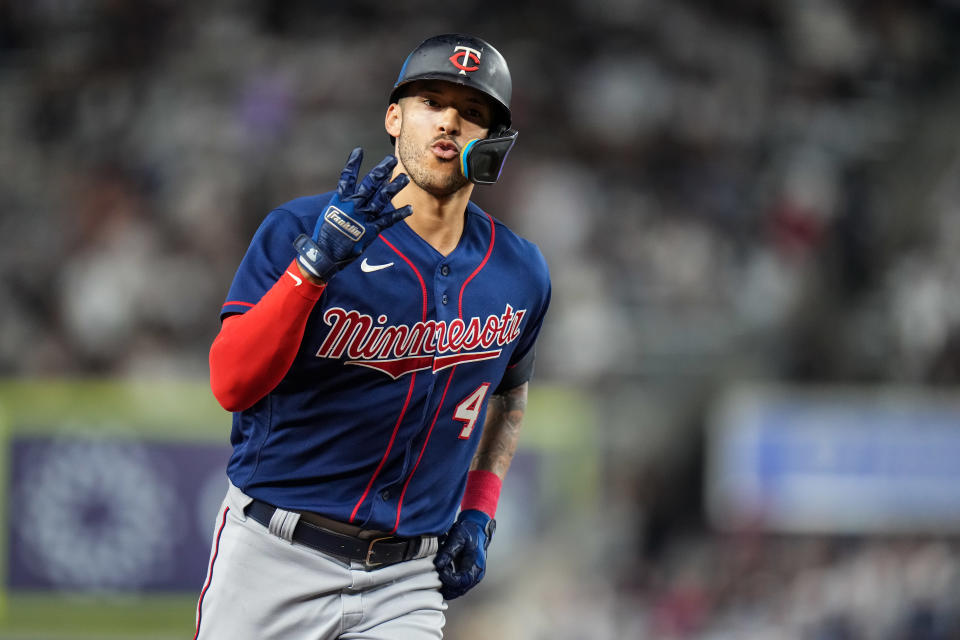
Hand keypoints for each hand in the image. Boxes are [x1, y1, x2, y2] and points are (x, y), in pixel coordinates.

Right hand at [294, 147, 411, 281]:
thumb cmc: (326, 234)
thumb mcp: (330, 213)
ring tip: (404, 178)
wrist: (326, 254)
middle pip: (370, 183)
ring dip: (394, 187)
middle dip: (382, 170)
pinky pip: (388, 220)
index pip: (347, 177)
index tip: (359, 151)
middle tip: (392, 160)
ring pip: (382, 198)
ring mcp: (363, 217)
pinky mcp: (371, 230)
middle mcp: (353, 205)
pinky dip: (399, 214)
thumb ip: (343, 203)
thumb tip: (350, 195)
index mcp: (340, 200)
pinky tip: (409, 208)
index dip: (353, 163)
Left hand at [433, 509, 495, 599]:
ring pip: (459, 590)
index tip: (439, 571)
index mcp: (476, 565)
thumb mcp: (458, 537)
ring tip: (437, 577)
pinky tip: (441, 576)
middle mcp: (476, 574)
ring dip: (447, 587)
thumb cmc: (469, 531)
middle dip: (445, 587)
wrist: (477, 528)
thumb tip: (438, 565)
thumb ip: (448, 551)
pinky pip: (458, 586)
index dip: (448, 579)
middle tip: (435, 577)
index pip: (461, 581)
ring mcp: (473, 576)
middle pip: (460, 590)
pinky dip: (449, 585)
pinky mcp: (469, 575)